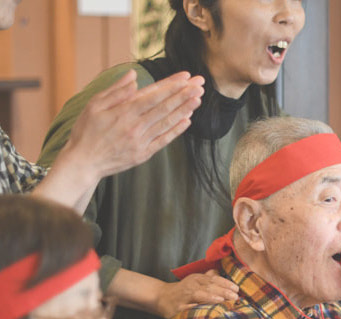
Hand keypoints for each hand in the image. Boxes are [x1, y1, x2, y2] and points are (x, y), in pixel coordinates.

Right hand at [61, 69, 203, 183]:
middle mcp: (135, 126)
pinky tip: (188, 120)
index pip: (153, 95)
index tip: (185, 77)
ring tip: (198, 99)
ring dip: (184, 110)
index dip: (171, 86)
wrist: (83, 163)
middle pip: (164, 107)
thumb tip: (133, 75)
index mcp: (123, 112)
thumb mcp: (94, 106)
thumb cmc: (86, 131)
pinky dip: (176, 130)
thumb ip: (115, 91)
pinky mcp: (143, 154)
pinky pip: (163, 140)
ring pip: (167, 122)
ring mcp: (141, 141)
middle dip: (183, 94)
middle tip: (199, 85)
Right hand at [155, 270, 238, 318]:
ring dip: (210, 297)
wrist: (161, 297)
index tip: (237, 289)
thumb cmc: (184, 290)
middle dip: (222, 291)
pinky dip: (197, 309)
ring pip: (198, 295)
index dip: (226, 283)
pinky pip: (188, 308)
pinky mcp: (178, 308)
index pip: (214, 279)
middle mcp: (191, 285)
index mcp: (197, 279)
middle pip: (208, 286)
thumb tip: (221, 272)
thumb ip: (209, 277)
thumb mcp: (196, 281)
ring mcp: (184, 297)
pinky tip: (205, 310)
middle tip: (235, 296)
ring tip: (221, 300)